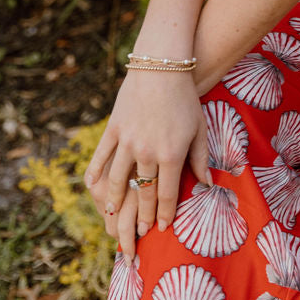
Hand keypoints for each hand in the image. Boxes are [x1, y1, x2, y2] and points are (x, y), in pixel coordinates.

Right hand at [84, 70, 211, 259]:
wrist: (162, 66)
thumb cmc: (185, 98)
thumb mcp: (199, 129)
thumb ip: (200, 159)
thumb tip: (206, 185)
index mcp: (171, 154)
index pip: (166, 194)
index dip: (164, 213)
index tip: (162, 228)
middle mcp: (147, 152)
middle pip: (142, 193)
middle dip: (141, 216)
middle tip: (139, 233)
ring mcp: (127, 140)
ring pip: (117, 180)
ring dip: (115, 202)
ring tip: (113, 217)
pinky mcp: (114, 128)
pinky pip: (101, 156)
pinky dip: (95, 175)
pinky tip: (93, 188)